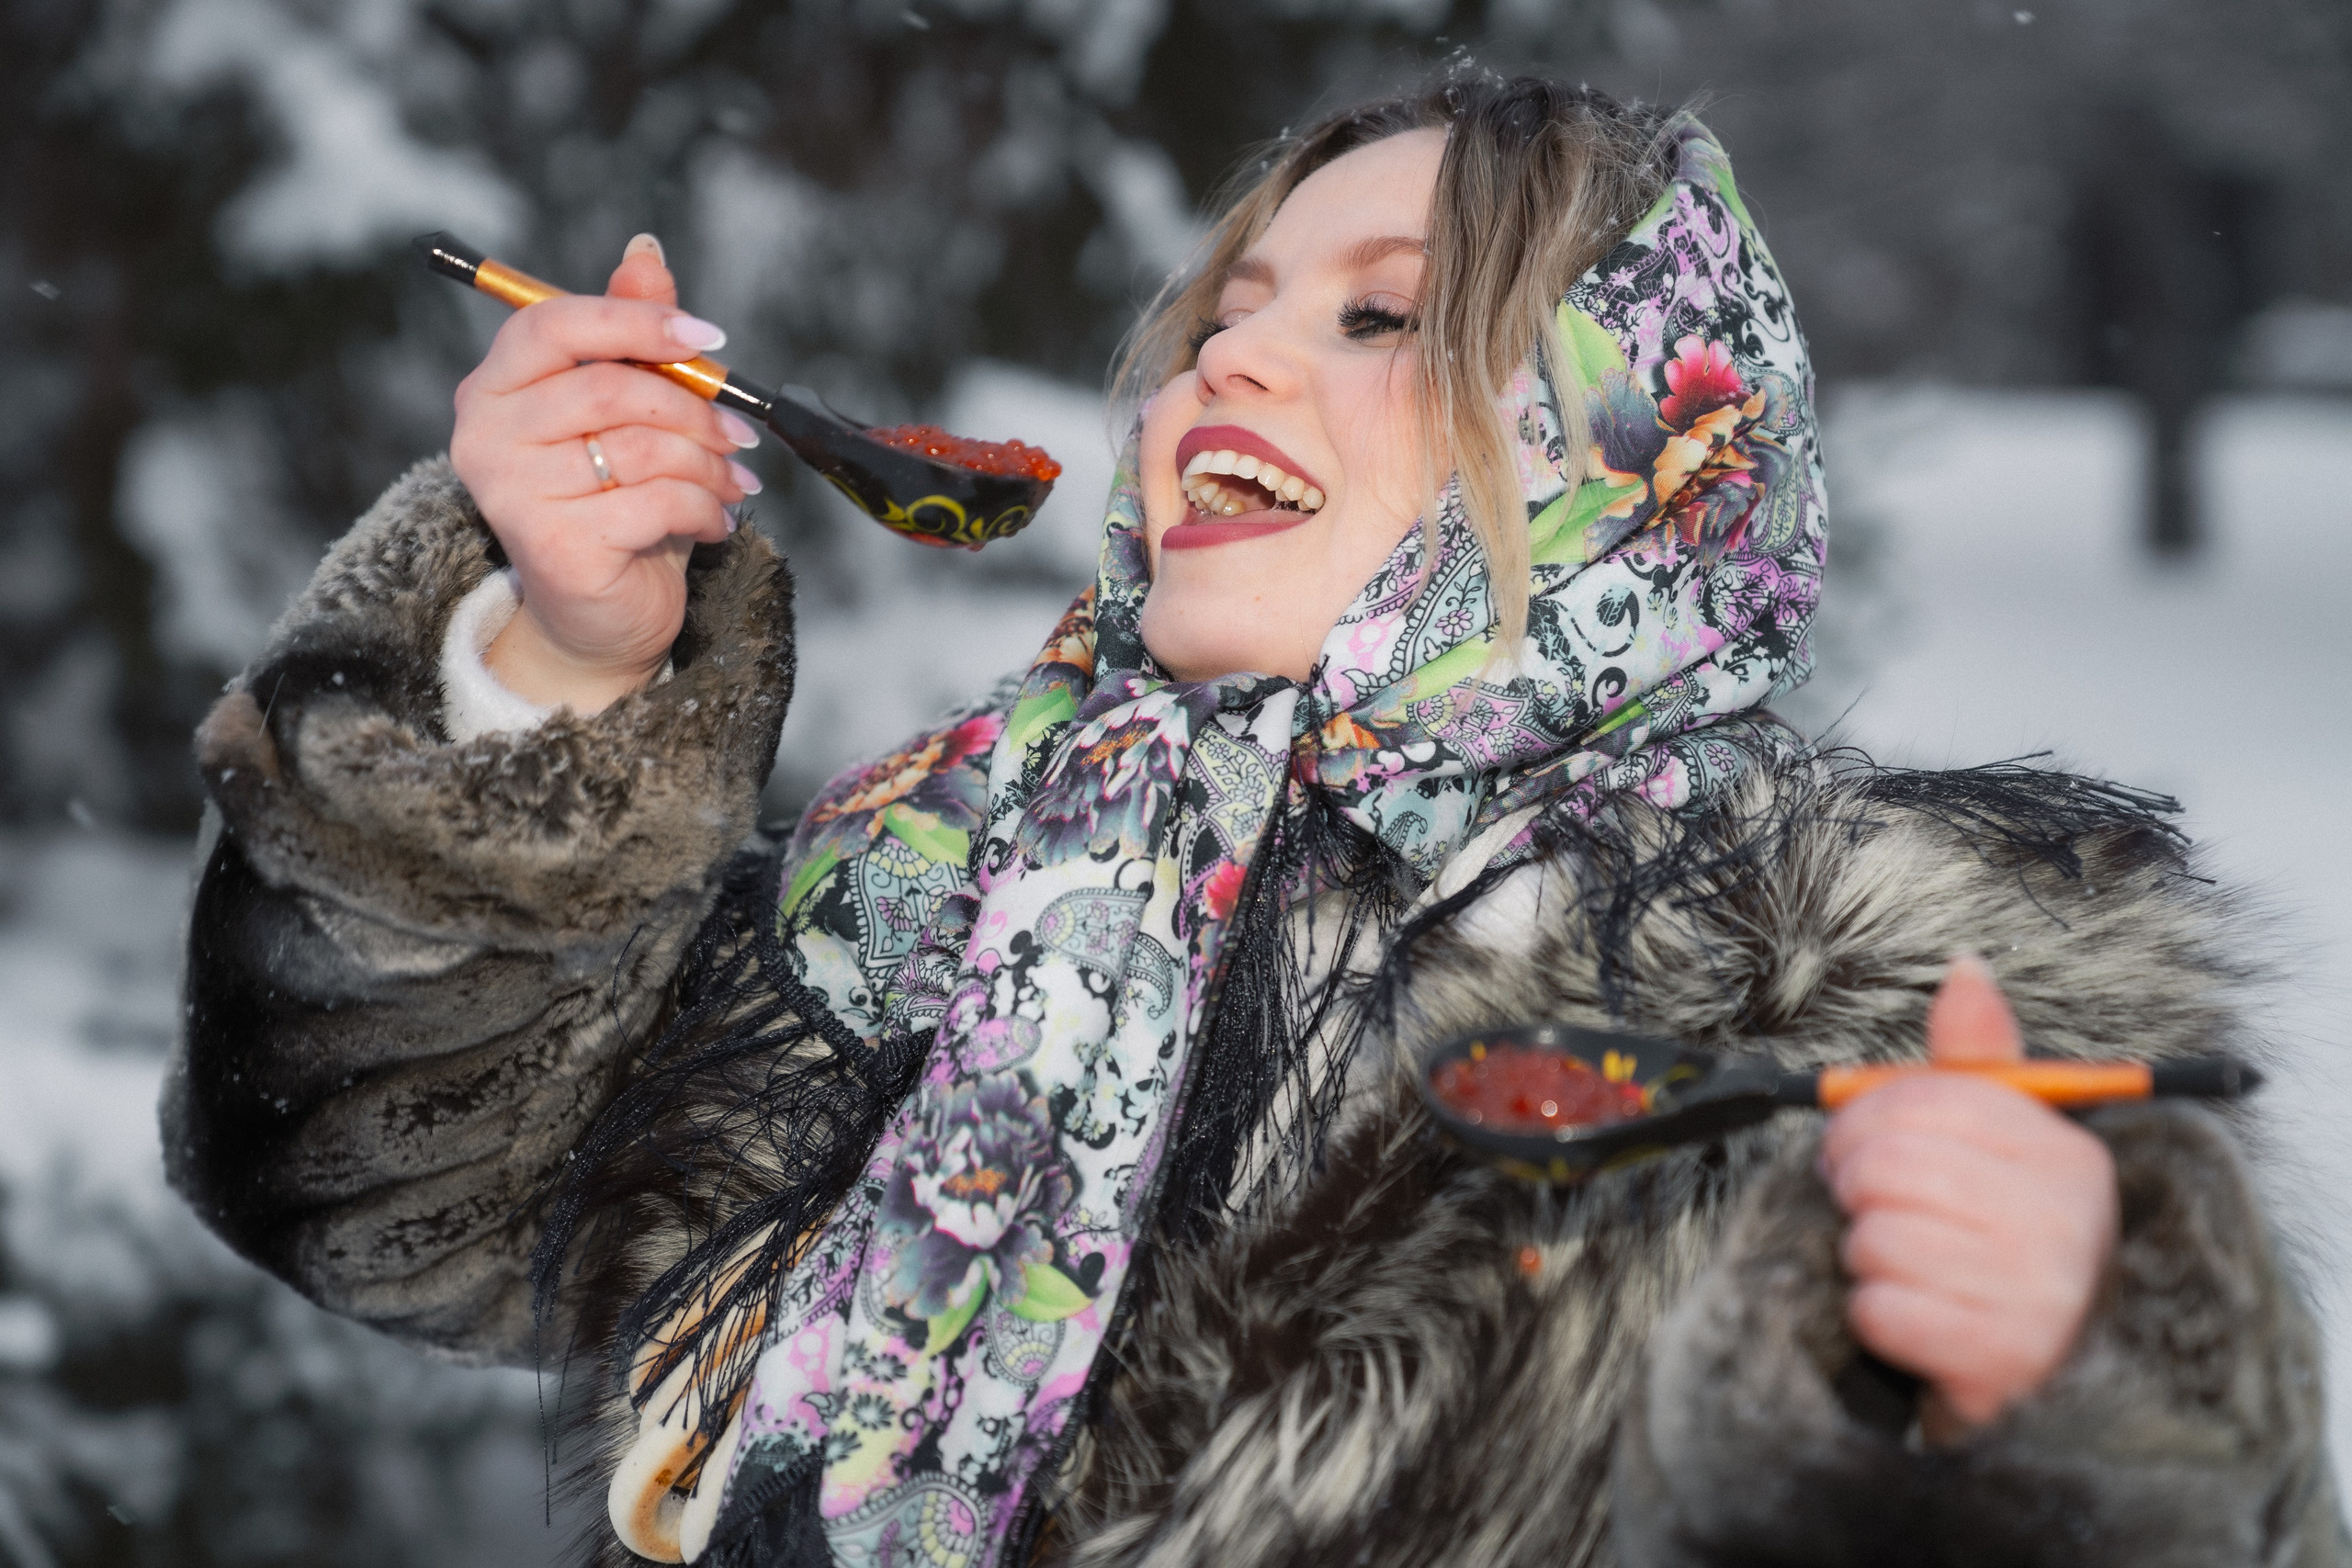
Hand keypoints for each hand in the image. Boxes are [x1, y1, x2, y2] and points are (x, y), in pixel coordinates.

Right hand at [447, 233, 761, 712]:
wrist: (598, 613)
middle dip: (695, 406)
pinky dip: (705, 509)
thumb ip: (629, 333)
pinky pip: (657, 502)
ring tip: (734, 482)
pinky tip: (715, 522)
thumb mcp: (625, 412)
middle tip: (740, 432)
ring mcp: (514, 494)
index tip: (708, 338)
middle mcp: (486, 435)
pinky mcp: (555, 546)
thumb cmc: (613, 501)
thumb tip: (645, 251)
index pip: (557, 324)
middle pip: (610, 387)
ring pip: (642, 447)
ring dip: (710, 463)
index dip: (638, 321)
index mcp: (494, 387)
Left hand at [1819, 954, 2119, 1441]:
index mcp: (2070, 1160)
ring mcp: (2040, 1299)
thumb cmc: (2007, 1251)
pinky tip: (1910, 1318)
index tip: (1851, 1141)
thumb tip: (1964, 970)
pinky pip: (1878, 1309)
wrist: (2049, 1386)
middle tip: (1861, 1203)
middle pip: (1892, 1165)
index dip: (1864, 1116)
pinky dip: (1871, 1315)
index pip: (1932, 1101)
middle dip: (1853, 1184)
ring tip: (1901, 1266)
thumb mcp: (2007, 1153)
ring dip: (1864, 1254)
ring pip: (1876, 1238)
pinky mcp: (1999, 1364)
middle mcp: (2068, 1225)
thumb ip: (1977, 1068)